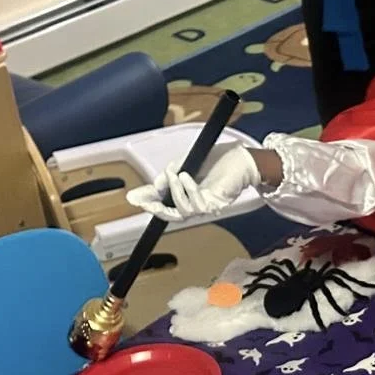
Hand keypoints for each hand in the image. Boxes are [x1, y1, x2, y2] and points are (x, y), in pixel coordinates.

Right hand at [125, 148, 262, 222]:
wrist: (240, 158)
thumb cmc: (217, 160)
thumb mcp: (184, 165)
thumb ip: (167, 178)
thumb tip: (149, 188)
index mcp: (186, 195)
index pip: (164, 205)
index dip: (148, 203)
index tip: (134, 199)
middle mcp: (194, 204)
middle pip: (170, 215)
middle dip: (155, 207)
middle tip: (144, 200)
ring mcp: (204, 206)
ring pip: (182, 211)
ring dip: (175, 192)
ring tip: (175, 174)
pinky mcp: (215, 206)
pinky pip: (197, 206)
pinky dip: (188, 190)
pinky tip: (186, 177)